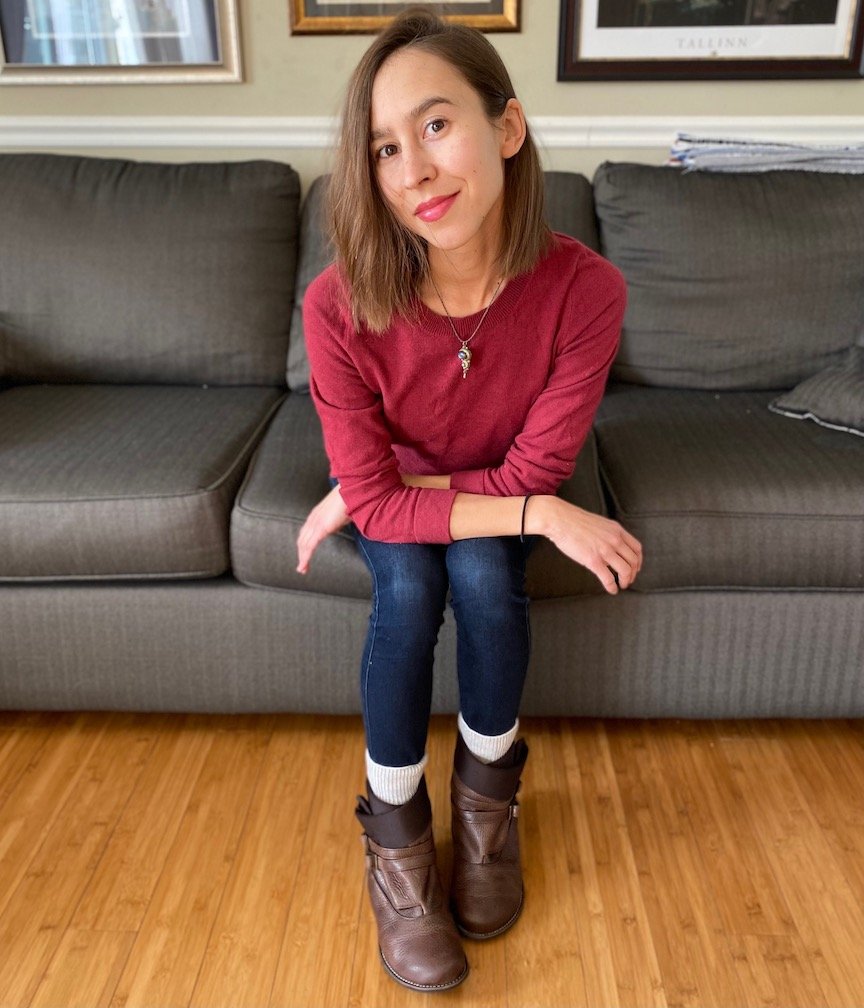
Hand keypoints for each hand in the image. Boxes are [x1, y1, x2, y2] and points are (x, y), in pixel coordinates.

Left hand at [296, 484, 349, 574]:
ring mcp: (316, 523)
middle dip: (301, 553)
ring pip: (304, 544)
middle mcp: (313, 519)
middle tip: (302, 567)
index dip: (304, 544)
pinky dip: (305, 557)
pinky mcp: (321, 528)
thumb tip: (341, 523)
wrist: (352, 489)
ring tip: (302, 570)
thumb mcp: (342, 512)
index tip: (305, 554)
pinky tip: (304, 566)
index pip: (306, 532)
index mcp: (317, 514)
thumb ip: (339, 519)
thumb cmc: (351, 499)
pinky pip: (310, 546)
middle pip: (302, 539)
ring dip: (302, 558)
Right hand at [528, 496, 642, 594]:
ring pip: (625, 571)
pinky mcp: (593, 560)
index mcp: (617, 530)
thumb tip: (610, 548)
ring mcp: (605, 550)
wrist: (560, 520)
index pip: (637, 548)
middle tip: (628, 579)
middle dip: (633, 573)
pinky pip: (608, 578)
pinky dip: (612, 587)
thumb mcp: (599, 523)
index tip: (635, 567)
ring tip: (621, 585)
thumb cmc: (574, 521)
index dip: (638, 561)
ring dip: (625, 581)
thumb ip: (608, 534)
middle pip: (633, 561)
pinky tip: (611, 590)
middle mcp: (615, 540)